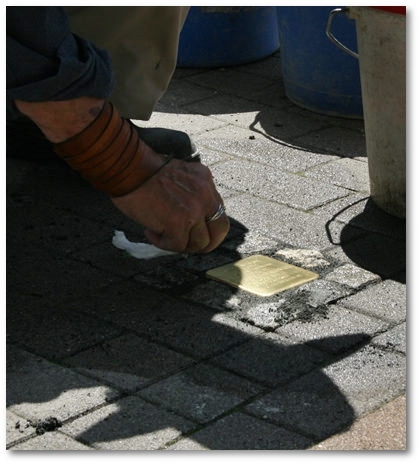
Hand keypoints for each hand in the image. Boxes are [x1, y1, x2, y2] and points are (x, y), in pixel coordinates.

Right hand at [111, 158, 229, 252]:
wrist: (127, 168)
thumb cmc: (144, 172)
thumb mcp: (179, 176)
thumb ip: (192, 194)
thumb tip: (193, 223)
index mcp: (205, 180)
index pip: (218, 211)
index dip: (208, 226)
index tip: (195, 232)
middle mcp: (205, 194)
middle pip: (220, 230)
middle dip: (206, 243)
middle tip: (188, 245)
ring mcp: (193, 210)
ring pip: (199, 243)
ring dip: (179, 243)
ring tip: (159, 233)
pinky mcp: (178, 223)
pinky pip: (177, 246)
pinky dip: (161, 243)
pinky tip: (149, 231)